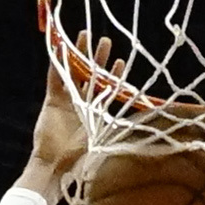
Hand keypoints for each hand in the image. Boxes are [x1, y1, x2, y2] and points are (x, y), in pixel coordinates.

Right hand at [29, 37, 115, 187]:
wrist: (58, 168)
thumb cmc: (83, 163)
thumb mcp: (110, 146)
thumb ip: (125, 136)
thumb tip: (152, 134)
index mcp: (96, 116)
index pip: (106, 91)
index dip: (113, 77)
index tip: (121, 62)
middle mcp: (81, 106)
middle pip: (90, 77)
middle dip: (98, 59)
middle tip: (106, 41)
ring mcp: (66, 102)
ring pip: (73, 71)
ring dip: (79, 54)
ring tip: (86, 35)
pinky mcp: (52, 101)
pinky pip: (54, 77)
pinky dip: (56, 62)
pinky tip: (60, 46)